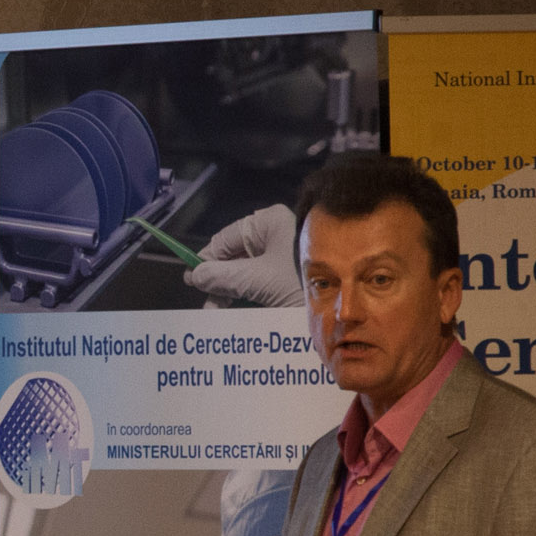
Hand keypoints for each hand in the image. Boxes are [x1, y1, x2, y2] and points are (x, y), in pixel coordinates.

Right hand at [187, 205, 304, 306]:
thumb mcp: (256, 280)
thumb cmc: (302, 281)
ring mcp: (285, 254)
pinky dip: (249, 297)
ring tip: (219, 312)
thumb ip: (222, 277)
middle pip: (235, 257)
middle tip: (207, 303)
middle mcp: (276, 234)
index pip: (225, 239)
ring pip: (247, 272)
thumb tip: (196, 275)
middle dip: (219, 282)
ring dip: (232, 293)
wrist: (343, 302)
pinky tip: (239, 311)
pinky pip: (262, 282)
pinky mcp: (292, 273)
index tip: (193, 280)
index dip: (207, 260)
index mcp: (268, 223)